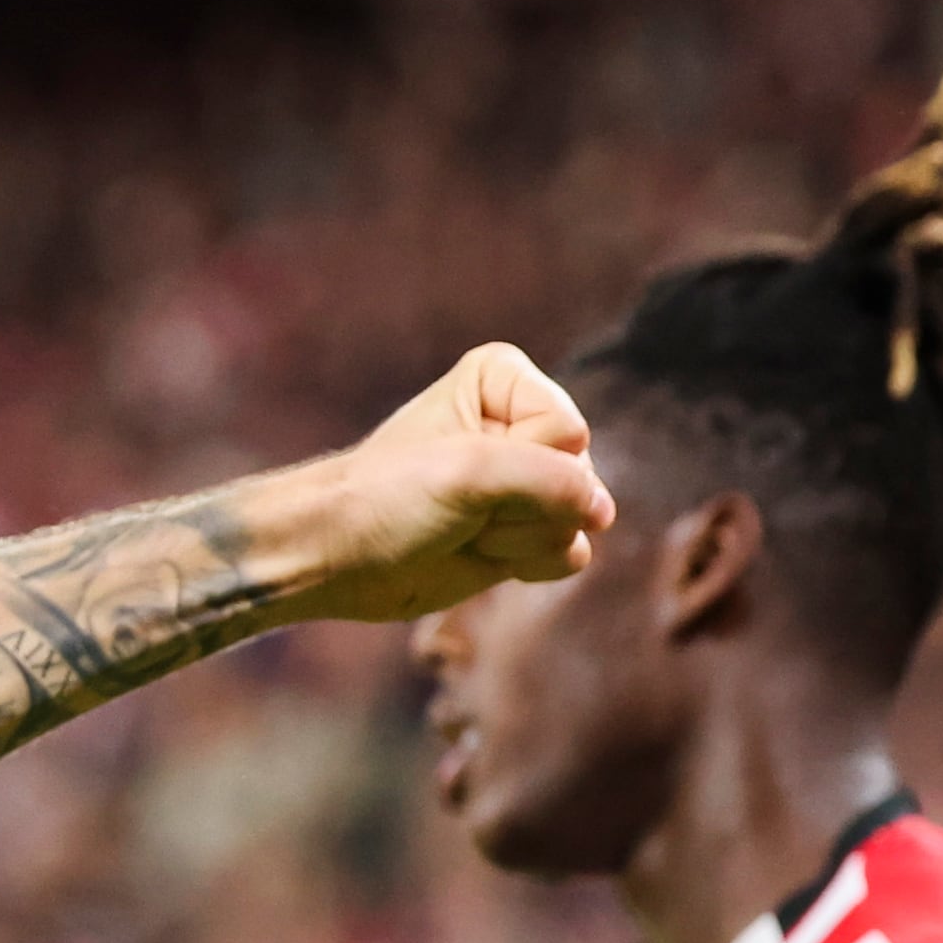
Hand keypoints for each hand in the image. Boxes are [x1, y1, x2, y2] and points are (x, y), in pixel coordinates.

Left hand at [287, 344, 611, 621]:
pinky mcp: (526, 528)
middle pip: (579, 477)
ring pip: (579, 518)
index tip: (455, 468)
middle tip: (456, 509)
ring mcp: (528, 479)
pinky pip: (570, 550)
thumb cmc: (386, 498)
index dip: (516, 462)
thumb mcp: (467, 472)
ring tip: (462, 529)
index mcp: (505, 379)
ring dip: (519, 539)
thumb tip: (604, 513)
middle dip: (518, 508)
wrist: (337, 557)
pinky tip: (480, 553)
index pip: (567, 432)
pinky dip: (527, 562)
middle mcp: (524, 423)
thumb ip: (551, 479)